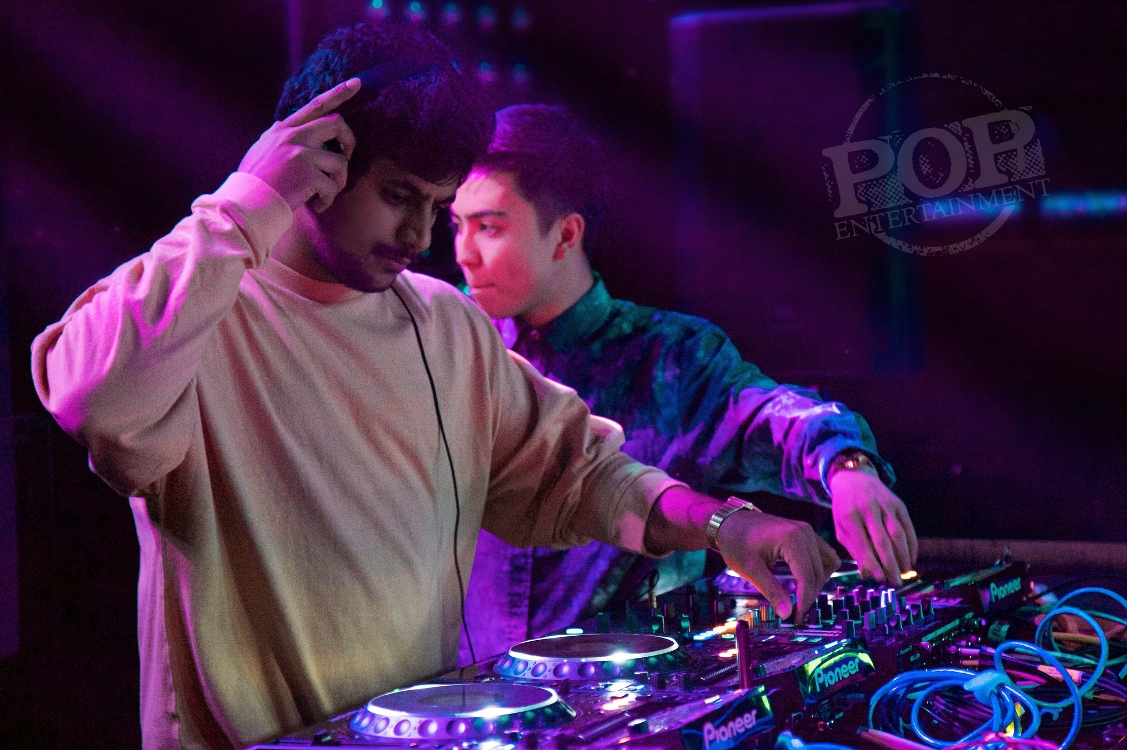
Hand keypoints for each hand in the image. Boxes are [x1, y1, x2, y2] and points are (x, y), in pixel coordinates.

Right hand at [237, 78, 360, 212]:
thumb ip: (284, 140)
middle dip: (349, 141)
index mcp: (283, 129)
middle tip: (347, 158)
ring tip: (325, 195)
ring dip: (338, 181)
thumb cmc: (256, 185)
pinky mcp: (306, 172)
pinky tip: (316, 205)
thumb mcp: (264, 151)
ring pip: (340, 160)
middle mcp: (291, 135)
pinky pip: (332, 186)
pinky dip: (328, 199)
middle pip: (336, 123)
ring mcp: (299, 151)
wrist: (244, 204)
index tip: (356, 83)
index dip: (338, 93)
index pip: (315, 106)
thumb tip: (306, 138)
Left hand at [716, 510, 840, 621]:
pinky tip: (802, 581)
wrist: (730, 522)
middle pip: (818, 573)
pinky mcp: (806, 534)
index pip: (807, 577)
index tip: (796, 618)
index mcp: (792, 539)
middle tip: (794, 612)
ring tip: (799, 596)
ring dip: (816, 583)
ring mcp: (807, 531)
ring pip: (825, 565)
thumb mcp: (750, 569)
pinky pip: (823, 555)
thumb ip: (771, 591)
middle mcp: (805, 532)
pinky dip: (818, 570)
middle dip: (809, 595)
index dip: (804, 601)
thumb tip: (787, 614)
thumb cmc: (736, 542)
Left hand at [829, 470, 917, 582]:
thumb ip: (854, 550)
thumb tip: (867, 574)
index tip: (880, 579)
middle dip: (891, 564)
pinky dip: (911, 544)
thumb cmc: (846, 509)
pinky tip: (911, 558)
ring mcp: (885, 504)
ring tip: (904, 572)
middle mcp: (868, 508)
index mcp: (849, 516)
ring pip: (898, 534)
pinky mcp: (898, 503)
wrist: (855, 478)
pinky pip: (908, 526)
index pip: (863, 544)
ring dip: (903, 556)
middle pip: (883, 540)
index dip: (873, 563)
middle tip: (896, 582)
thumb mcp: (842, 528)